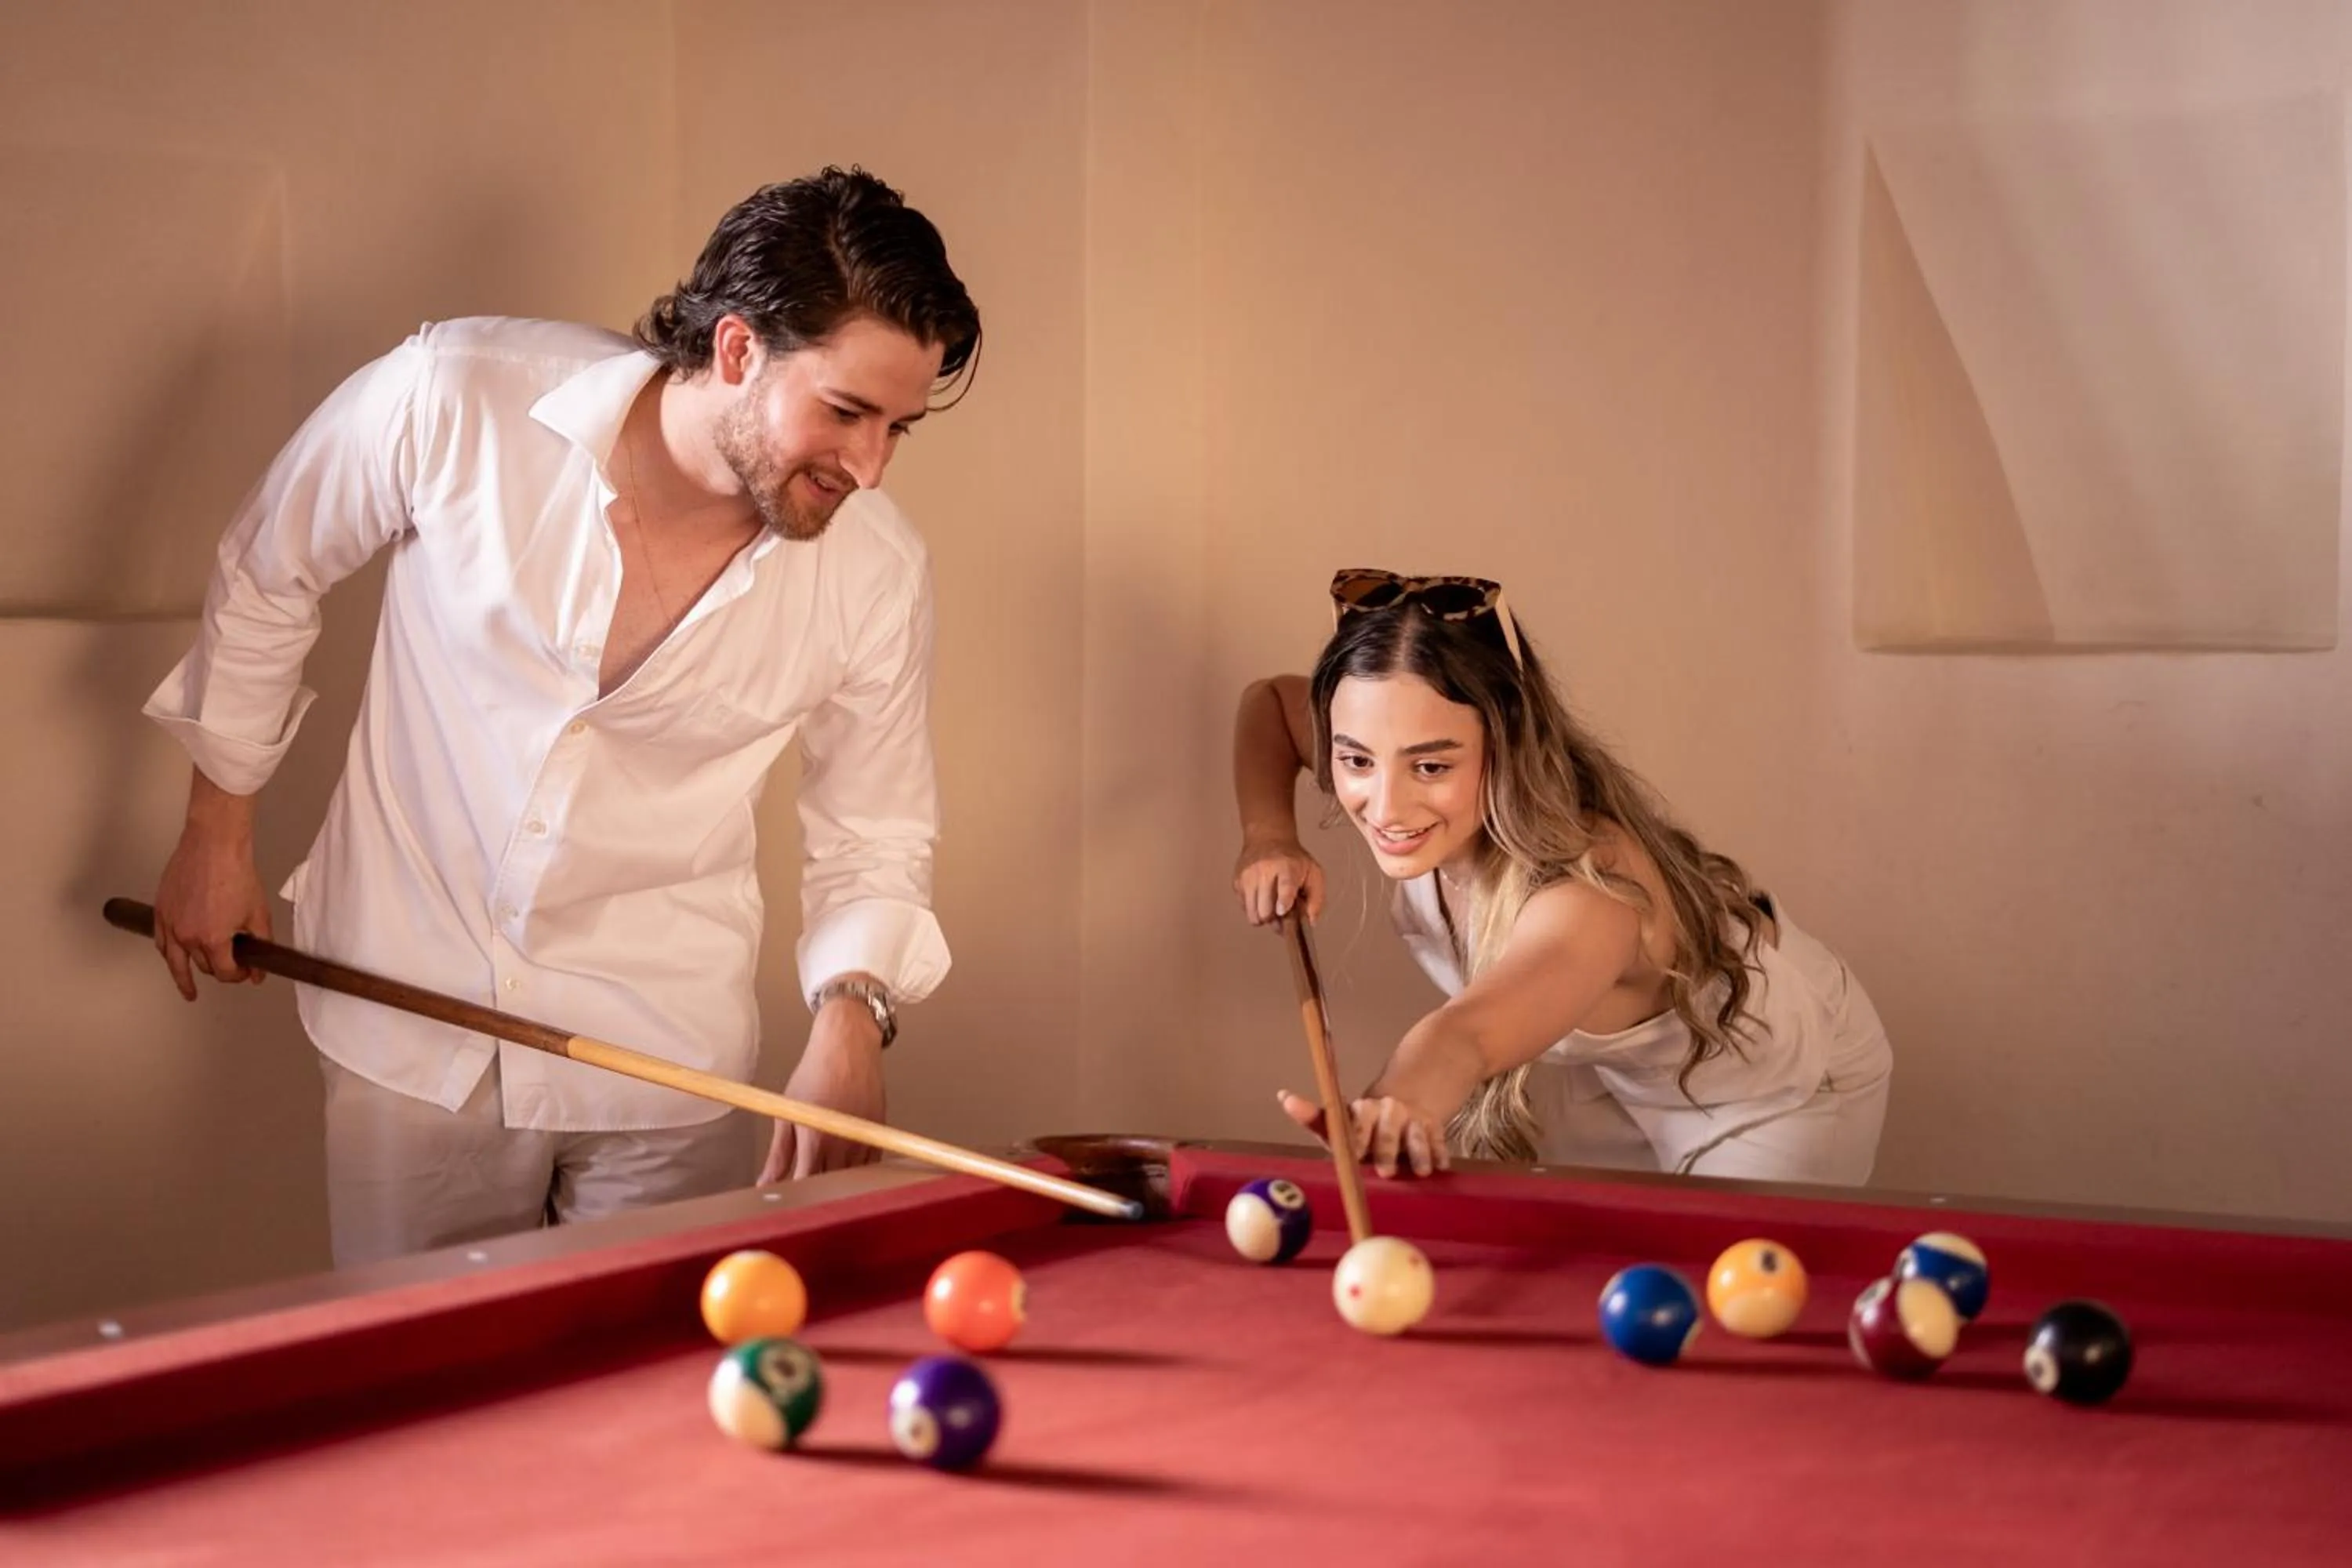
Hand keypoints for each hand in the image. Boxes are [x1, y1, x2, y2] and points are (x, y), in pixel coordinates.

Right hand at [151, 816, 271, 1000]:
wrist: (214, 846)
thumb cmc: (236, 873)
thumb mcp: (258, 914)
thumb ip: (261, 945)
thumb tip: (259, 970)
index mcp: (212, 939)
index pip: (223, 972)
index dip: (237, 976)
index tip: (245, 973)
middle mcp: (187, 935)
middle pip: (202, 965)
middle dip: (219, 969)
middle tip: (231, 967)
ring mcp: (170, 924)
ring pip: (176, 960)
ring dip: (183, 976)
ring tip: (188, 990)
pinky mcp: (160, 911)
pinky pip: (161, 941)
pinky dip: (168, 953)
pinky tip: (172, 960)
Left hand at [759, 999, 886, 1181]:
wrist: (847, 1047)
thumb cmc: (813, 1075)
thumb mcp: (787, 1113)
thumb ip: (778, 1154)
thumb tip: (765, 1183)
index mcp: (815, 1139)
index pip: (805, 1183)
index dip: (797, 1197)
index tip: (789, 1203)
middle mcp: (842, 1143)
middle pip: (830, 1186)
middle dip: (817, 1194)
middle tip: (805, 1198)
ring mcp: (864, 1139)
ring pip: (853, 1180)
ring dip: (839, 1186)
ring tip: (826, 1188)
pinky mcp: (879, 1133)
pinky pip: (871, 1167)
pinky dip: (859, 1173)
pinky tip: (847, 1170)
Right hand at [1233, 835, 1324, 925]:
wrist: (1268, 838)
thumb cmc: (1293, 859)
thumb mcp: (1313, 873)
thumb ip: (1316, 898)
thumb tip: (1311, 921)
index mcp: (1287, 867)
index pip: (1285, 885)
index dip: (1283, 900)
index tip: (1283, 911)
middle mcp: (1264, 870)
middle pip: (1265, 908)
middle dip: (1276, 920)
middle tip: (1282, 915)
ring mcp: (1248, 877)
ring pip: (1253, 913)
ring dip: (1264, 918)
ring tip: (1272, 909)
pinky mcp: (1237, 882)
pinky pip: (1245, 908)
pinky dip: (1254, 909)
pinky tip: (1262, 898)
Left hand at [1277, 1088, 1452, 1178]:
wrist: (1403, 1106)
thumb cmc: (1363, 1126)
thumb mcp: (1340, 1124)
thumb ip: (1315, 1118)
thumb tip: (1282, 1096)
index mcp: (1361, 1110)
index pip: (1356, 1121)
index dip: (1356, 1136)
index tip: (1354, 1153)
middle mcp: (1387, 1110)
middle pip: (1386, 1130)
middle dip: (1386, 1150)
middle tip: (1386, 1172)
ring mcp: (1411, 1118)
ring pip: (1415, 1134)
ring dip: (1418, 1153)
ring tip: (1422, 1172)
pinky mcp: (1433, 1127)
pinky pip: (1437, 1139)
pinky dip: (1439, 1152)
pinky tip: (1441, 1165)